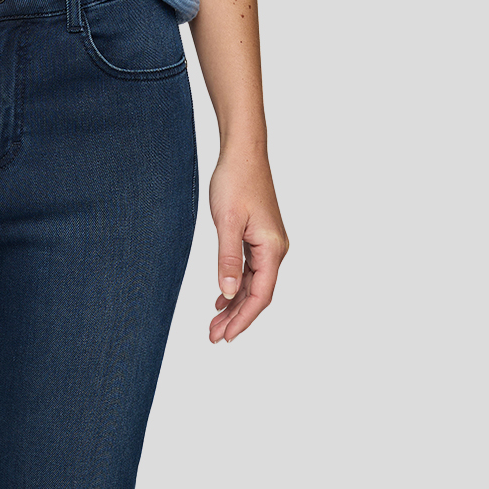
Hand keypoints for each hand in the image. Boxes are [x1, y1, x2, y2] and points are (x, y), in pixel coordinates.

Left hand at [207, 148, 287, 342]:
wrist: (242, 152)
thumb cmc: (236, 181)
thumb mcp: (227, 222)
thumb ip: (227, 260)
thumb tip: (228, 293)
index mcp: (272, 248)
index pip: (260, 295)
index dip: (243, 319)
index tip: (226, 336)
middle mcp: (275, 249)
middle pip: (257, 293)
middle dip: (236, 317)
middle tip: (213, 335)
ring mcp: (268, 243)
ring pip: (253, 283)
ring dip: (235, 303)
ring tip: (215, 323)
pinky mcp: (260, 237)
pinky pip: (250, 270)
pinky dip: (236, 285)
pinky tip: (222, 296)